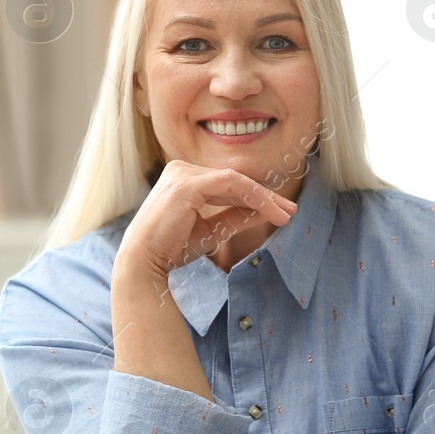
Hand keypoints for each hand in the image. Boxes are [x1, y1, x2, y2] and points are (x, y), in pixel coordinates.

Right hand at [117, 161, 294, 281]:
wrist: (143, 263)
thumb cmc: (171, 249)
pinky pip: (231, 184)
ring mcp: (183, 174)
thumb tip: (264, 212)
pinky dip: (254, 196)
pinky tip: (271, 211)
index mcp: (182, 178)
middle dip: (266, 197)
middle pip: (234, 181)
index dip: (256, 197)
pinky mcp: (187, 184)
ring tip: (286, 214)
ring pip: (236, 181)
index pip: (226, 185)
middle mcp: (181, 170)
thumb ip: (236, 217)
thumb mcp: (211, 231)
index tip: (281, 211)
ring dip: (265, 198)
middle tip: (291, 210)